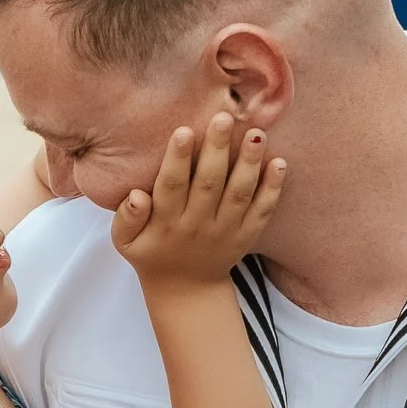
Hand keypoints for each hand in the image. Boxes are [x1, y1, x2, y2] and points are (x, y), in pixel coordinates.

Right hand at [111, 112, 285, 286]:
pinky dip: (273, 189)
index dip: (177, 159)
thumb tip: (137, 195)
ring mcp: (225, 232)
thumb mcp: (126, 242)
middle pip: (209, 184)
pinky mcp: (246, 236)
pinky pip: (262, 212)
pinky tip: (280, 163)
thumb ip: (127, 217)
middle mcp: (198, 226)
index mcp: (166, 222)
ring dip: (249, 163)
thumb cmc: (151, 252)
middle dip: (217, 149)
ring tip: (257, 133)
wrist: (185, 290)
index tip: (184, 131)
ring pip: (239, 194)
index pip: (171, 186)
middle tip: (225, 117)